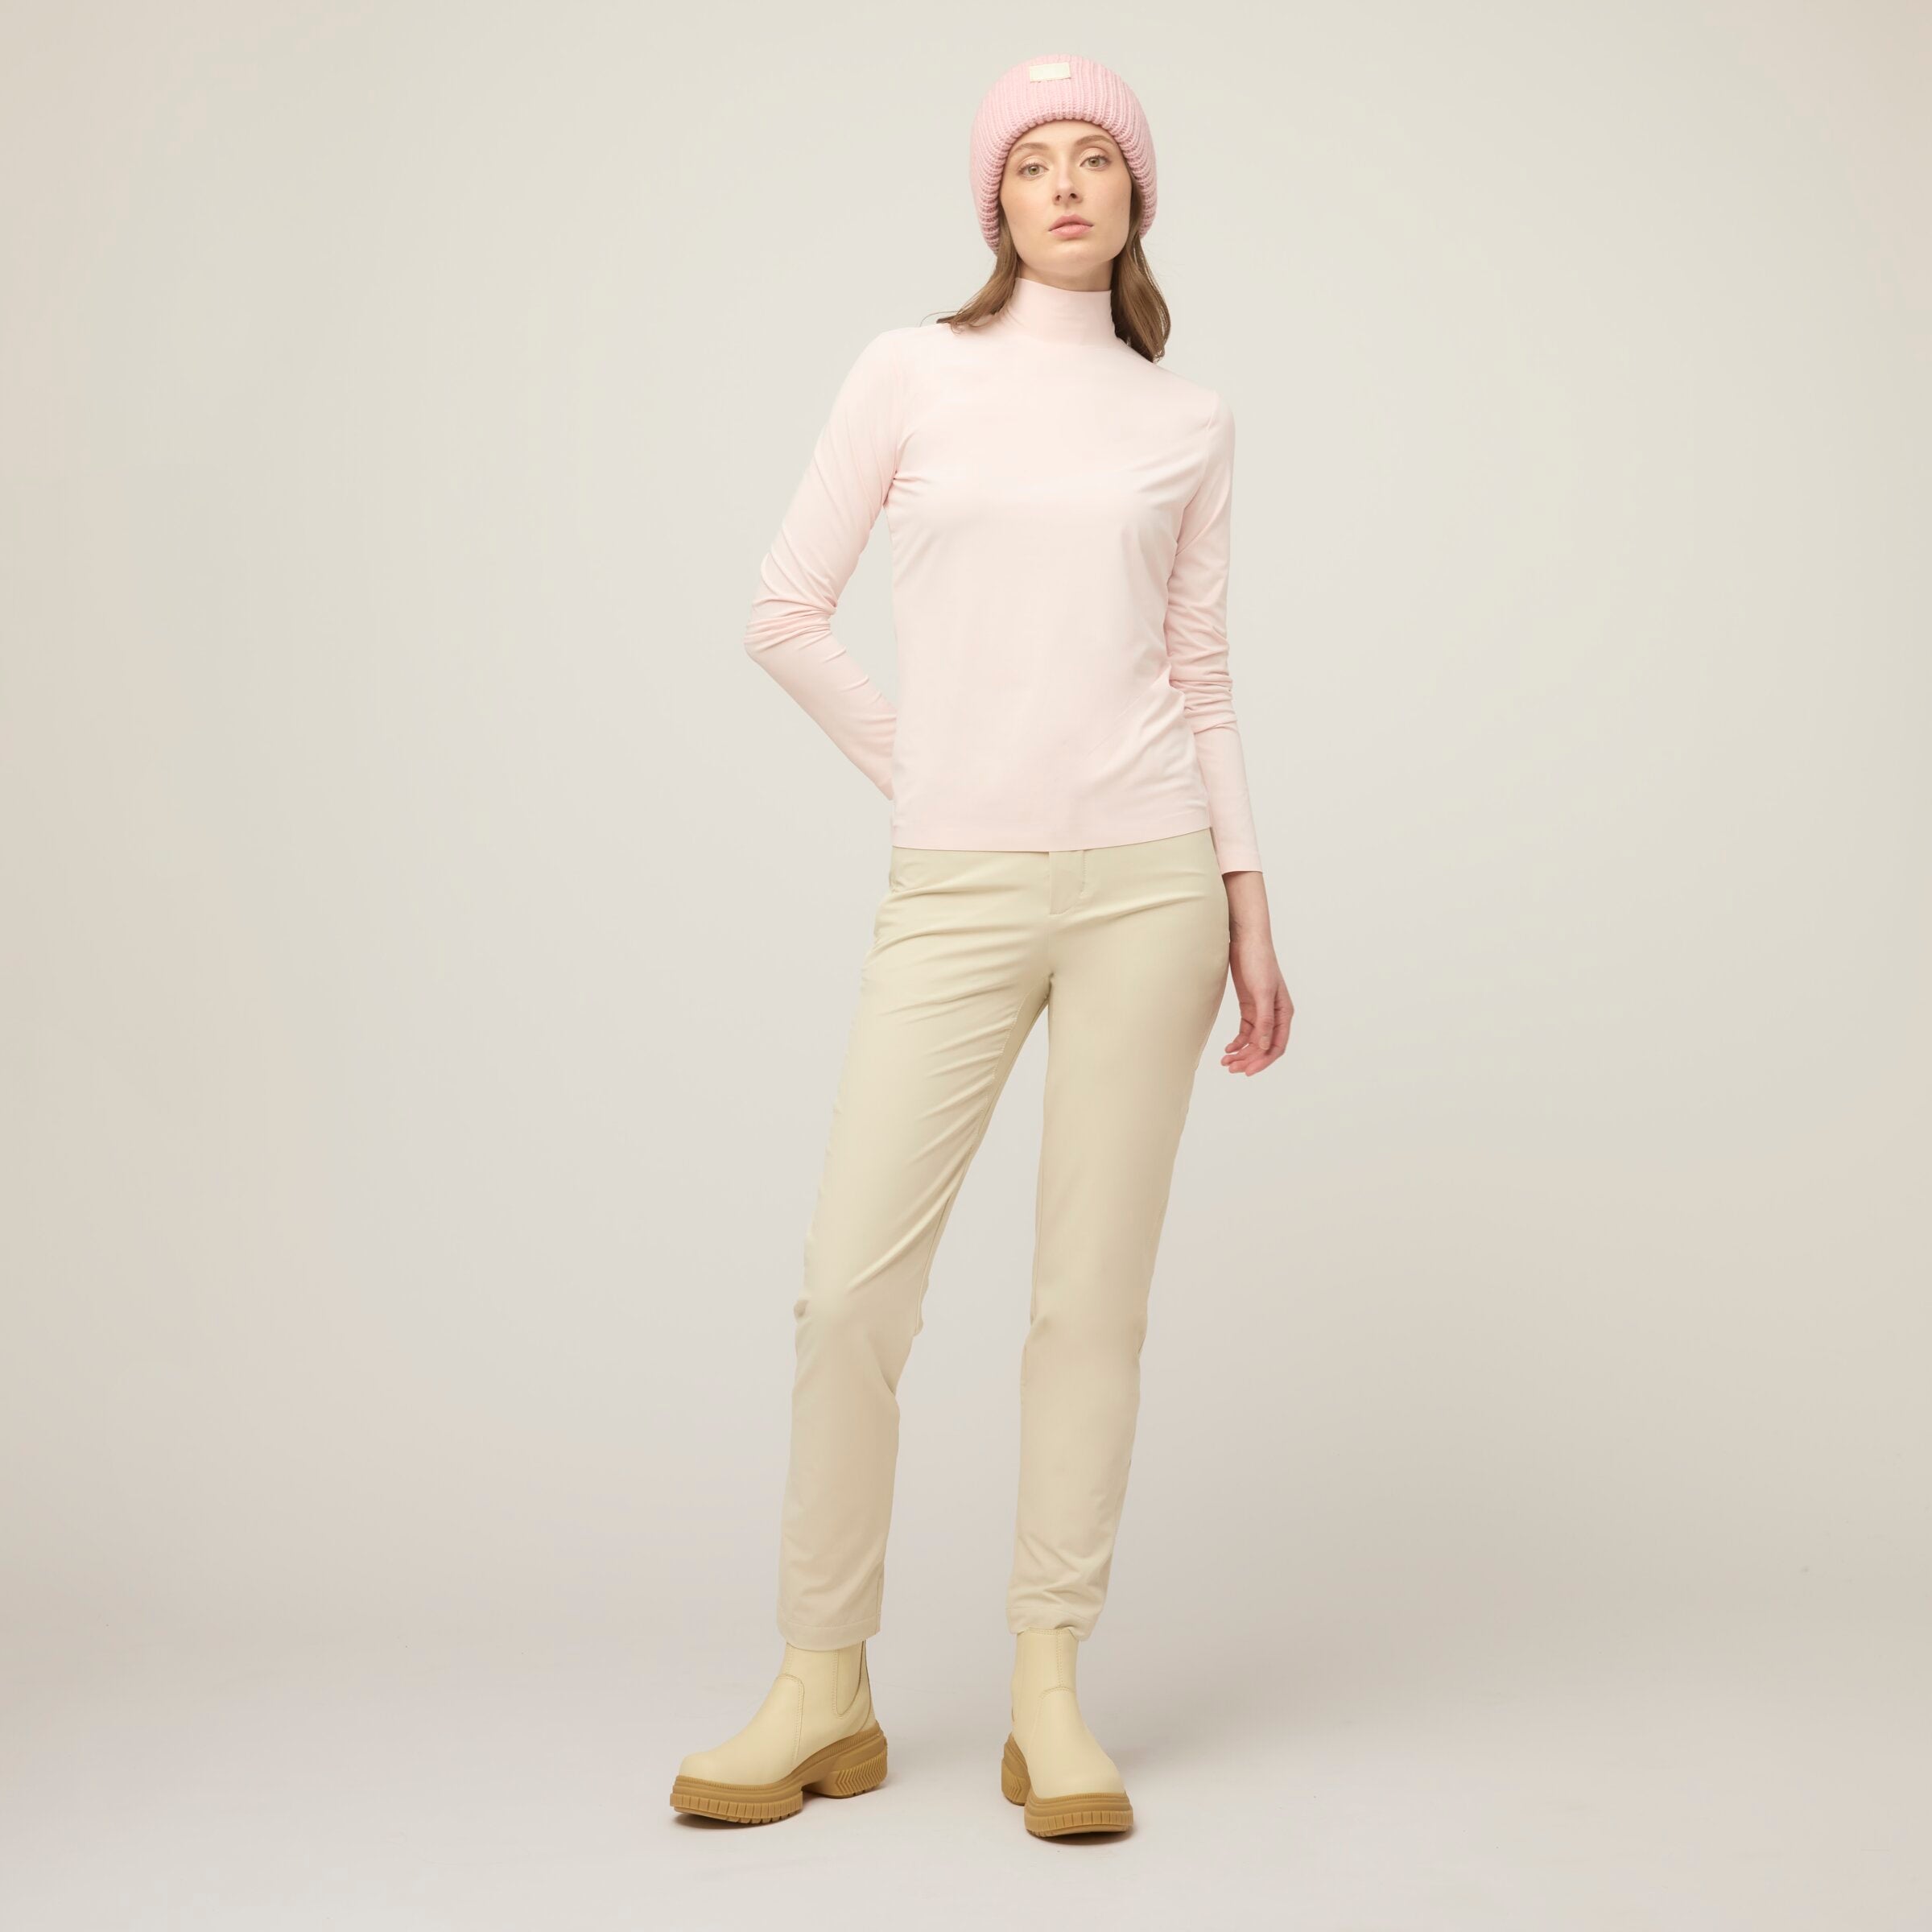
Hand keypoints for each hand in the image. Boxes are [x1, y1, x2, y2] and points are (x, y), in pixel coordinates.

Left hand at [1219, 870, 1290, 1075]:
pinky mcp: (1249, 1005)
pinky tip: (1227, 1048)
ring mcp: (1261, 1010)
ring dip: (1241, 1053)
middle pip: (1264, 1046)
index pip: (1276, 1045)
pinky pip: (1246, 1031)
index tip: (1247, 1072)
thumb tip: (1264, 1046)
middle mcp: (1275, 1014)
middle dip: (1249, 1059)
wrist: (1246, 940)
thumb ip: (1264, 1020)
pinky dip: (1238, 1042)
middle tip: (1230, 1068)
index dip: (1263, 1061)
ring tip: (1225, 1062)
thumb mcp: (1261, 992)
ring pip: (1253, 1041)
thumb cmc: (1258, 961)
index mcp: (1284, 1013)